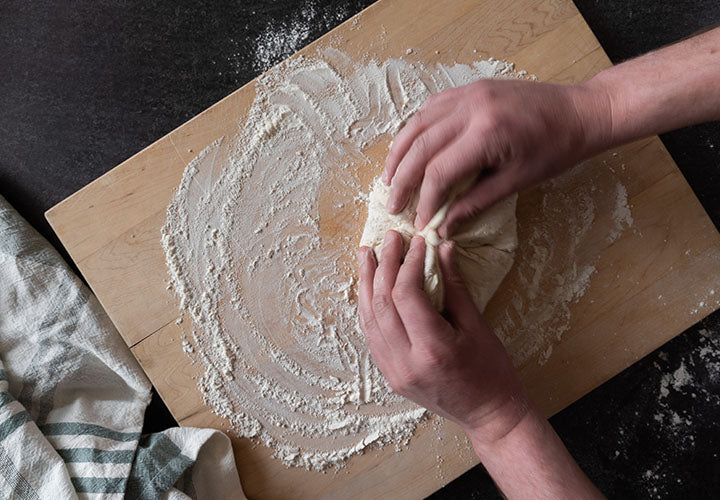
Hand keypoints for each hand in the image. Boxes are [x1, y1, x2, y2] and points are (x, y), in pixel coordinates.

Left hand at [356, 231, 527, 440]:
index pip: (407, 296)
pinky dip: (369, 308)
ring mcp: (394, 372)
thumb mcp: (478, 325)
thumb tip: (442, 248)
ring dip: (367, 284)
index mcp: (433, 349)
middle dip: (383, 266)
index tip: (416, 242)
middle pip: (382, 304)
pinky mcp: (390, 375)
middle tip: (388, 238)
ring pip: (369, 319)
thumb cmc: (491, 371)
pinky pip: (371, 335)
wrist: (489, 414)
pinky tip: (370, 287)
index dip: (408, 263)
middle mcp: (407, 363)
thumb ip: (454, 286)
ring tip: (367, 255)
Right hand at [383, 79, 611, 235]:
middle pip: (419, 147)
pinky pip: (430, 108)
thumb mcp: (517, 181)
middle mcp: (471, 108)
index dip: (425, 201)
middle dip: (402, 180)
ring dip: (399, 153)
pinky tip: (409, 149)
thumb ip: (475, 202)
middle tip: (393, 205)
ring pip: (417, 124)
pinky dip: (414, 130)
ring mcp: (468, 93)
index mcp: (487, 134)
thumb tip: (445, 226)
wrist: (579, 111)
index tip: (420, 223)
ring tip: (389, 179)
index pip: (439, 172)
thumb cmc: (556, 149)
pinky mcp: (470, 88)